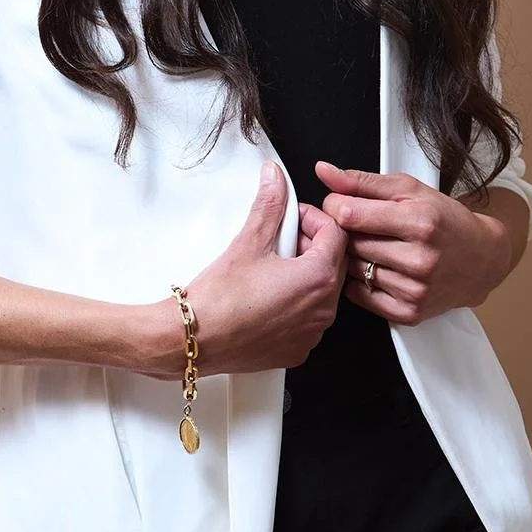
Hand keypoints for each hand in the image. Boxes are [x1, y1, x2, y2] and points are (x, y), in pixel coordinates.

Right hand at [155, 161, 346, 376]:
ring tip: (270, 266)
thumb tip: (276, 179)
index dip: (313, 219)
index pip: (336, 235)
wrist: (195, 340)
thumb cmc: (220, 299)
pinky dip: (295, 303)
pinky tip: (267, 295)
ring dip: (303, 273)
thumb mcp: (249, 241)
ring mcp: (311, 335)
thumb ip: (269, 204)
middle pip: (332, 263)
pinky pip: (307, 319)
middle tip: (278, 238)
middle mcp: (323, 311)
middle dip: (309, 244)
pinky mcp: (296, 351)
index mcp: (318, 279)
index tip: (292, 218)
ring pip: (320, 292)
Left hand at [310, 160, 512, 324]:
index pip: (349, 214)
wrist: (482, 259)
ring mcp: (415, 290)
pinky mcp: (410, 313)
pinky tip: (375, 267)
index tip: (340, 204)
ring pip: (352, 270)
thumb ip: (361, 181)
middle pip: (349, 243)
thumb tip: (322, 171)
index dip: (335, 206)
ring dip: (351, 256)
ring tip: (369, 245)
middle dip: (343, 231)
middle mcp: (419, 259)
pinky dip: (359, 281)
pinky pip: (360, 296)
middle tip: (356, 225)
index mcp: (419, 221)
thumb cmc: (444, 219)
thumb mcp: (409, 190)